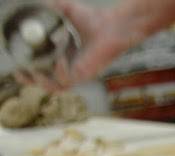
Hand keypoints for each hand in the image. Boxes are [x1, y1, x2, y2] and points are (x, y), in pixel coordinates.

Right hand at [16, 1, 139, 90]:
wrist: (114, 25)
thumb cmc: (94, 18)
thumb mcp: (66, 10)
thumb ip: (51, 7)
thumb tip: (39, 3)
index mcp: (62, 56)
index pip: (43, 71)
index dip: (29, 72)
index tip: (18, 67)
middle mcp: (70, 67)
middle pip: (47, 84)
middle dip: (31, 81)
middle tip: (22, 73)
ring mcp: (78, 72)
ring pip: (56, 87)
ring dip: (43, 81)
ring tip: (35, 70)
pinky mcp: (86, 74)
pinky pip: (69, 80)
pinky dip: (60, 71)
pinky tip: (59, 59)